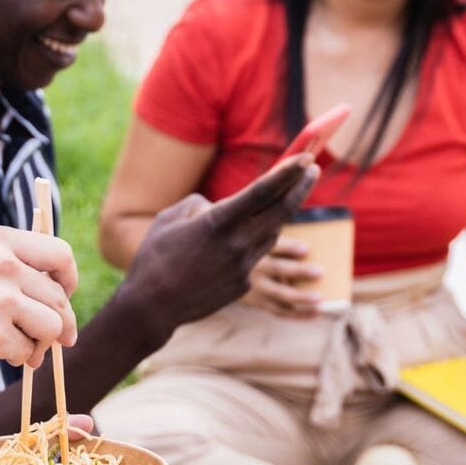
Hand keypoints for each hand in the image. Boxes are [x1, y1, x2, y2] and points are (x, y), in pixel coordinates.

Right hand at [0, 225, 77, 399]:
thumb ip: (7, 264)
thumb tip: (57, 289)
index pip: (59, 254)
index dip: (68, 279)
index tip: (63, 296)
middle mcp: (2, 264)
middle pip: (59, 296)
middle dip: (60, 322)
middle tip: (56, 339)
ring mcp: (0, 301)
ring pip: (51, 326)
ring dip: (41, 344)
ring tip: (21, 351)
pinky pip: (27, 353)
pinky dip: (18, 360)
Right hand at [117, 156, 318, 337]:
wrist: (152, 307)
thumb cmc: (155, 257)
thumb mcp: (170, 218)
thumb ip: (199, 205)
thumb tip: (219, 206)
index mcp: (217, 221)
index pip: (261, 191)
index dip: (287, 173)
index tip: (306, 157)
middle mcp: (236, 243)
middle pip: (281, 211)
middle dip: (301, 187)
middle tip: (313, 169)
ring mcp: (243, 266)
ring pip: (271, 233)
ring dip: (276, 215)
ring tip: (275, 201)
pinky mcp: (243, 284)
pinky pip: (254, 255)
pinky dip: (251, 242)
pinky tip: (234, 243)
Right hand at [238, 235, 322, 316]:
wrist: (222, 276)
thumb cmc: (253, 254)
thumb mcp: (260, 245)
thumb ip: (282, 246)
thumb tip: (308, 250)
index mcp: (256, 249)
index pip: (273, 246)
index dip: (289, 247)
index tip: (307, 249)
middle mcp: (254, 268)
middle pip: (278, 269)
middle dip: (299, 271)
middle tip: (320, 272)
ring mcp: (256, 288)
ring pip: (280, 294)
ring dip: (301, 298)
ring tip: (321, 300)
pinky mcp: (258, 302)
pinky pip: (280, 311)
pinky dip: (298, 314)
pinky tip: (315, 313)